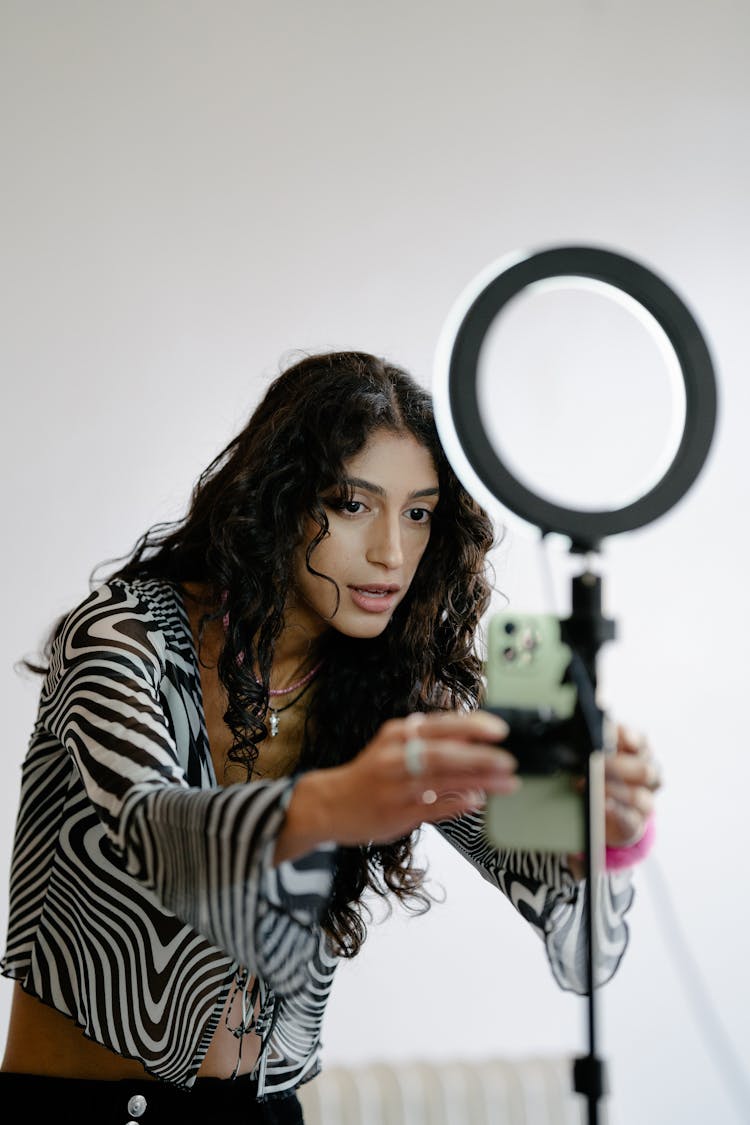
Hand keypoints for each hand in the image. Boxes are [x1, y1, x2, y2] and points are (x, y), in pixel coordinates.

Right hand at [275, 710, 516, 861]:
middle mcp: (395, 756)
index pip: (440, 725)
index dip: (472, 726)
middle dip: (479, 756)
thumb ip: (431, 741)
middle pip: (442, 752)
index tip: (500, 730)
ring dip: (478, 781)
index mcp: (398, 734)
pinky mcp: (395, 813)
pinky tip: (476, 801)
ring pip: (440, 780)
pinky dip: (455, 803)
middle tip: (508, 760)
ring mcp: (395, 786)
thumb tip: (474, 738)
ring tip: (506, 782)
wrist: (330, 803)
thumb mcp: (397, 746)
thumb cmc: (373, 773)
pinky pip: (431, 807)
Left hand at [602, 724, 661, 847]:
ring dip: (613, 790)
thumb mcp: (594, 754)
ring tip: (591, 787)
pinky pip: (631, 820)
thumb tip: (591, 724)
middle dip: (618, 766)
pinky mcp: (636, 824)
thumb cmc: (598, 774)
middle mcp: (648, 776)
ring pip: (638, 796)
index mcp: (640, 752)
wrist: (599, 811)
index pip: (641, 741)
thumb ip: (596, 741)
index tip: (616, 734)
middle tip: (595, 764)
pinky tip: (604, 806)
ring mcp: (645, 801)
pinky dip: (617, 813)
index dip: (629, 737)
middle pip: (644, 770)